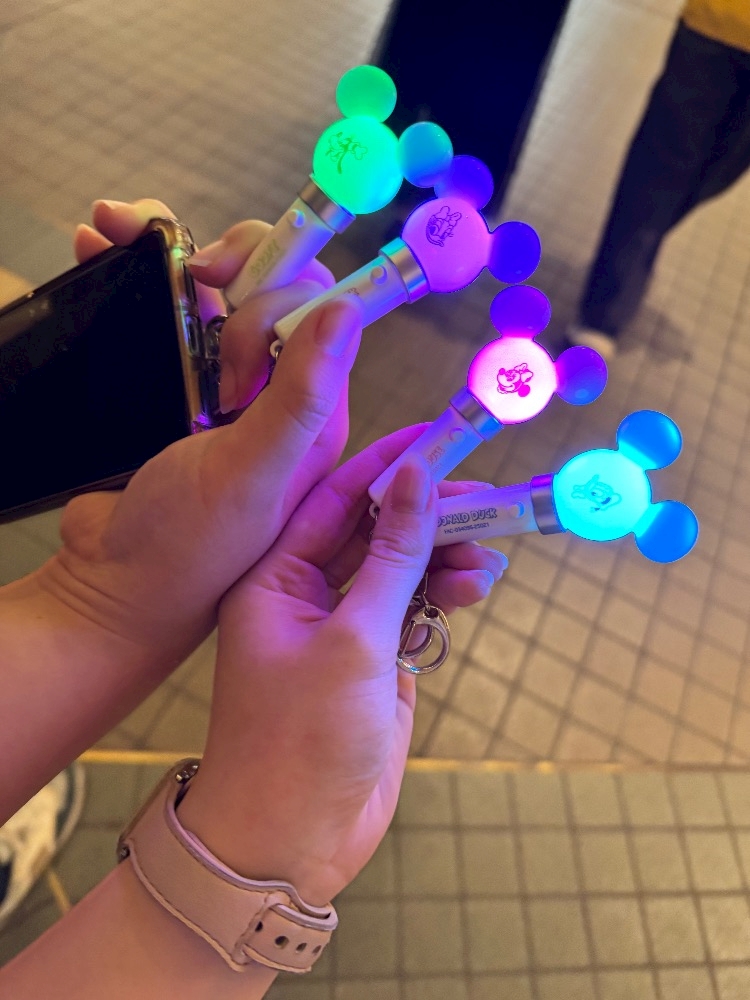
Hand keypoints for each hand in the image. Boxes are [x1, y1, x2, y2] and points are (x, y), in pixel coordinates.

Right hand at [43, 199, 360, 672]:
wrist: (110, 583)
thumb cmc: (189, 545)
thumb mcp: (255, 473)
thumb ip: (303, 396)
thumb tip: (349, 309)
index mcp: (312, 413)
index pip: (320, 310)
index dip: (280, 289)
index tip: (228, 298)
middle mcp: (274, 393)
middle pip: (269, 290)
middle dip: (230, 266)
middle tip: (192, 284)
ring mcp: (219, 385)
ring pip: (216, 293)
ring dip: (173, 249)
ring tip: (116, 225)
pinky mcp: (172, 385)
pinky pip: (168, 314)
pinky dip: (138, 276)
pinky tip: (98, 244)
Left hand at [178, 430, 507, 905]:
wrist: (291, 844)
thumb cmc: (300, 744)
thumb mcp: (354, 641)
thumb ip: (391, 559)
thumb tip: (416, 481)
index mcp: (274, 578)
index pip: (333, 500)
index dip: (386, 465)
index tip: (437, 438)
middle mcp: (305, 595)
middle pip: (375, 532)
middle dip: (428, 515)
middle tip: (485, 499)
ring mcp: (343, 629)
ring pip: (401, 570)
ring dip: (445, 558)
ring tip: (488, 556)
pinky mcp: (375, 661)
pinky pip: (416, 609)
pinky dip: (446, 595)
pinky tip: (476, 586)